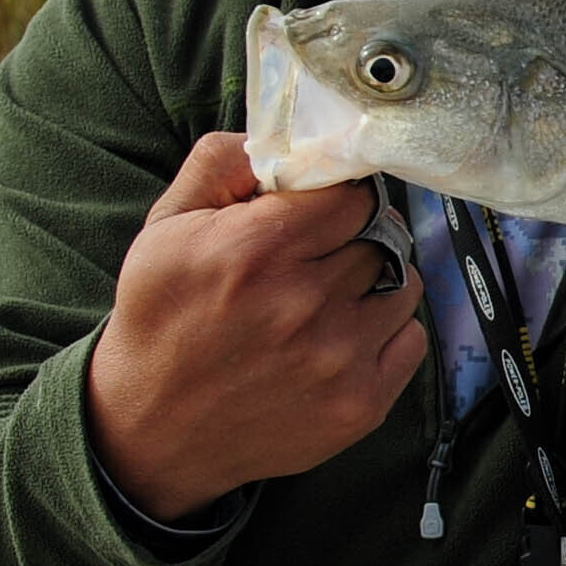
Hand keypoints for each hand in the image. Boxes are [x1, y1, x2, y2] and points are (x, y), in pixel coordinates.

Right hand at [84, 133, 426, 520]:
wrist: (153, 428)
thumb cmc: (161, 319)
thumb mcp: (166, 226)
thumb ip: (222, 163)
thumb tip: (286, 137)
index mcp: (256, 250)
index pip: (352, 193)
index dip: (339, 197)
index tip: (323, 210)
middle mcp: (303, 303)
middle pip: (380, 236)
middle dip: (355, 237)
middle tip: (322, 254)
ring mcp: (338, 359)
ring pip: (403, 284)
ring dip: (376, 282)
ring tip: (331, 296)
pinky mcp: (360, 404)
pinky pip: (412, 339)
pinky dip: (387, 331)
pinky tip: (342, 336)